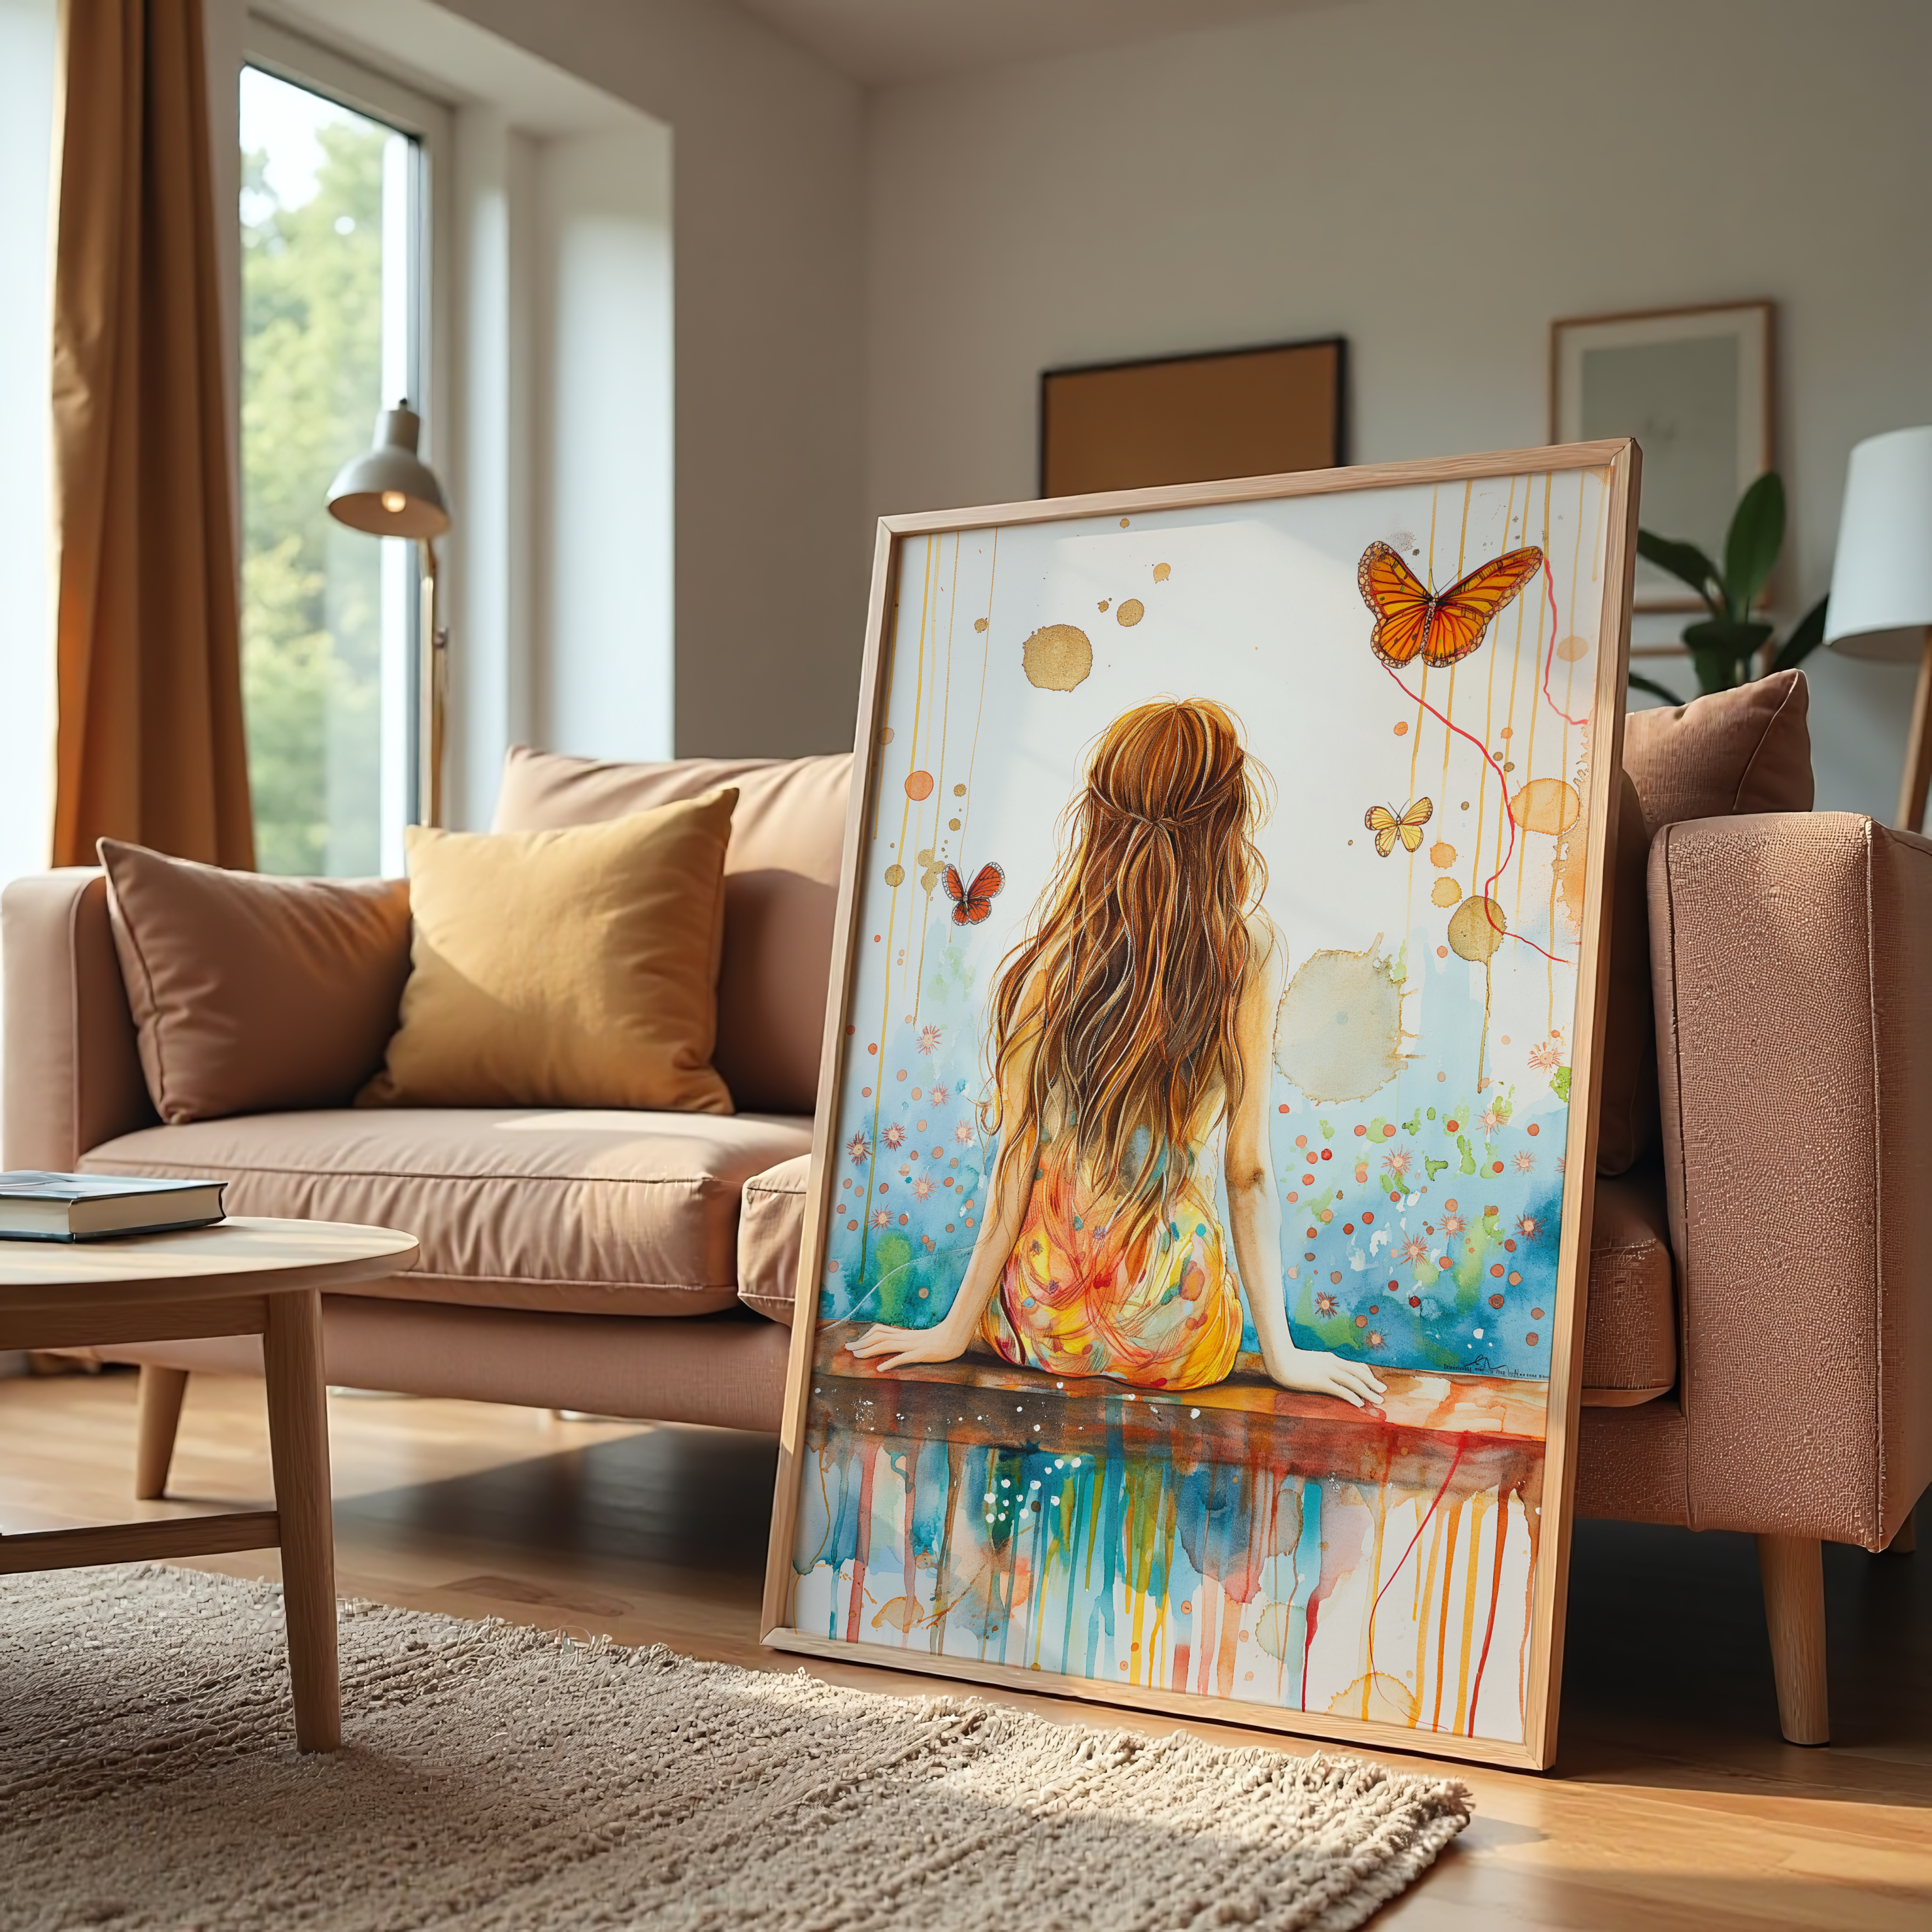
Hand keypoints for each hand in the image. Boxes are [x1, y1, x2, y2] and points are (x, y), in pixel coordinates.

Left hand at [846, 1321, 968, 1371]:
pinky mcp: (921, 1354)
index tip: (855, 1342)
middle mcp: (906, 1337)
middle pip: (878, 1337)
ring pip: (886, 1345)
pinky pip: (903, 1357)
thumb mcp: (921, 1339)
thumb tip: (896, 1345)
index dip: (866, 1336)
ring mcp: (913, 1345)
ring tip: (856, 1355)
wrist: (956, 1337)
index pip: (880, 1331)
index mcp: (905, 1334)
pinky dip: (890, 1362)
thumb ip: (908, 1340)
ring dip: (870, 1350)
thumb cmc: (941, 1338)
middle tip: (847, 1348)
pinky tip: (880, 1368)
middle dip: (861, 1342)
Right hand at [1263, 1346, 1387, 1408]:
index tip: (1375, 1380)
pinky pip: (1340, 1390)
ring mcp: (1327, 1371)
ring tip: (1378, 1399)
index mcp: (1330, 1358)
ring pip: (1353, 1381)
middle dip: (1372, 1382)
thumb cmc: (1290, 1360)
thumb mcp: (1310, 1361)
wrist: (1278, 1358)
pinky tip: (1360, 1403)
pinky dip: (1352, 1396)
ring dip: (1368, 1391)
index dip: (1367, 1373)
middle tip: (1384, 1390)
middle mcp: (1332, 1363)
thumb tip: (1326, 1373)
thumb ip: (1320, 1366)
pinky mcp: (1320, 1381)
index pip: (1354, 1365)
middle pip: (1358, 1373)